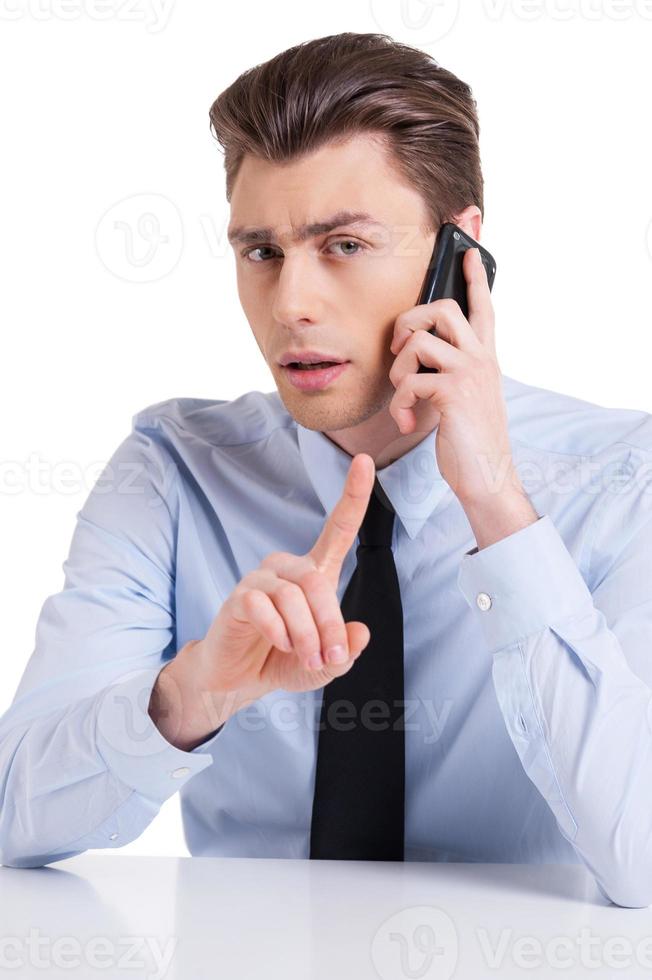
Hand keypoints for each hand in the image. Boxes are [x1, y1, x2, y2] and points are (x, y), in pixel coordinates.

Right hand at [195, 452, 375, 698]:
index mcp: (315, 572)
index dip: (353, 496)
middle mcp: (288, 567)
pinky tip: (278, 644)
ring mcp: (261, 579)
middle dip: (329, 625)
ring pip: (293, 597)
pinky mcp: (239, 597)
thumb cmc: (284, 660)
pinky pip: (262, 607)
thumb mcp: (325, 664)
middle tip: (329, 659)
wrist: (238, 679)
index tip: (364, 461)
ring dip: (305, 636)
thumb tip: (360, 632)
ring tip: (306, 659)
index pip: (338, 528)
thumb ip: (345, 650)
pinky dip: (277, 632)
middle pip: (317, 582)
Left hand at [388, 246, 517, 504]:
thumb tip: (419, 353)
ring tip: (405, 396)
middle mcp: (481, 359)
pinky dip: (399, 404)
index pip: (483, 308)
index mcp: (485, 358)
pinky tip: (409, 422)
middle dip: (409, 322)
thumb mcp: (464, 397)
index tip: (468, 250)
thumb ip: (450, 371)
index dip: (474, 278)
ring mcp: (469, 374)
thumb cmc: (471, 440)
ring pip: (418, 341)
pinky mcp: (453, 393)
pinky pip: (408, 381)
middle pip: (441, 308)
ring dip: (398, 369)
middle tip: (400, 350)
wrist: (487, 477)